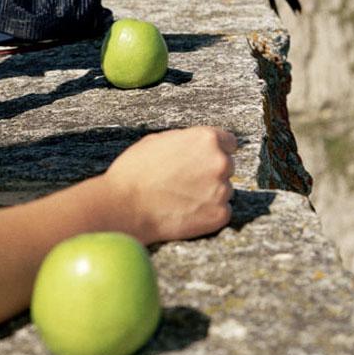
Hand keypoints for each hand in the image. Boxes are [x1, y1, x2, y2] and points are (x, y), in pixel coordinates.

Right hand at [103, 127, 236, 243]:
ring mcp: (222, 190)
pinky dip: (207, 214)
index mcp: (207, 139)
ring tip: (180, 199)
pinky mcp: (219, 215)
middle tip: (186, 183)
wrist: (124, 206)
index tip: (205, 161)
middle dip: (211, 174)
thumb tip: (197, 145)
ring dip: (209, 195)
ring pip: (223, 191)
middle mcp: (220, 162)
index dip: (215, 152)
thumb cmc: (135, 171)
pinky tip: (185, 213)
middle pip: (227, 167)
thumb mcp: (159, 141)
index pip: (229, 143)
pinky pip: (221, 212)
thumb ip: (186, 141)